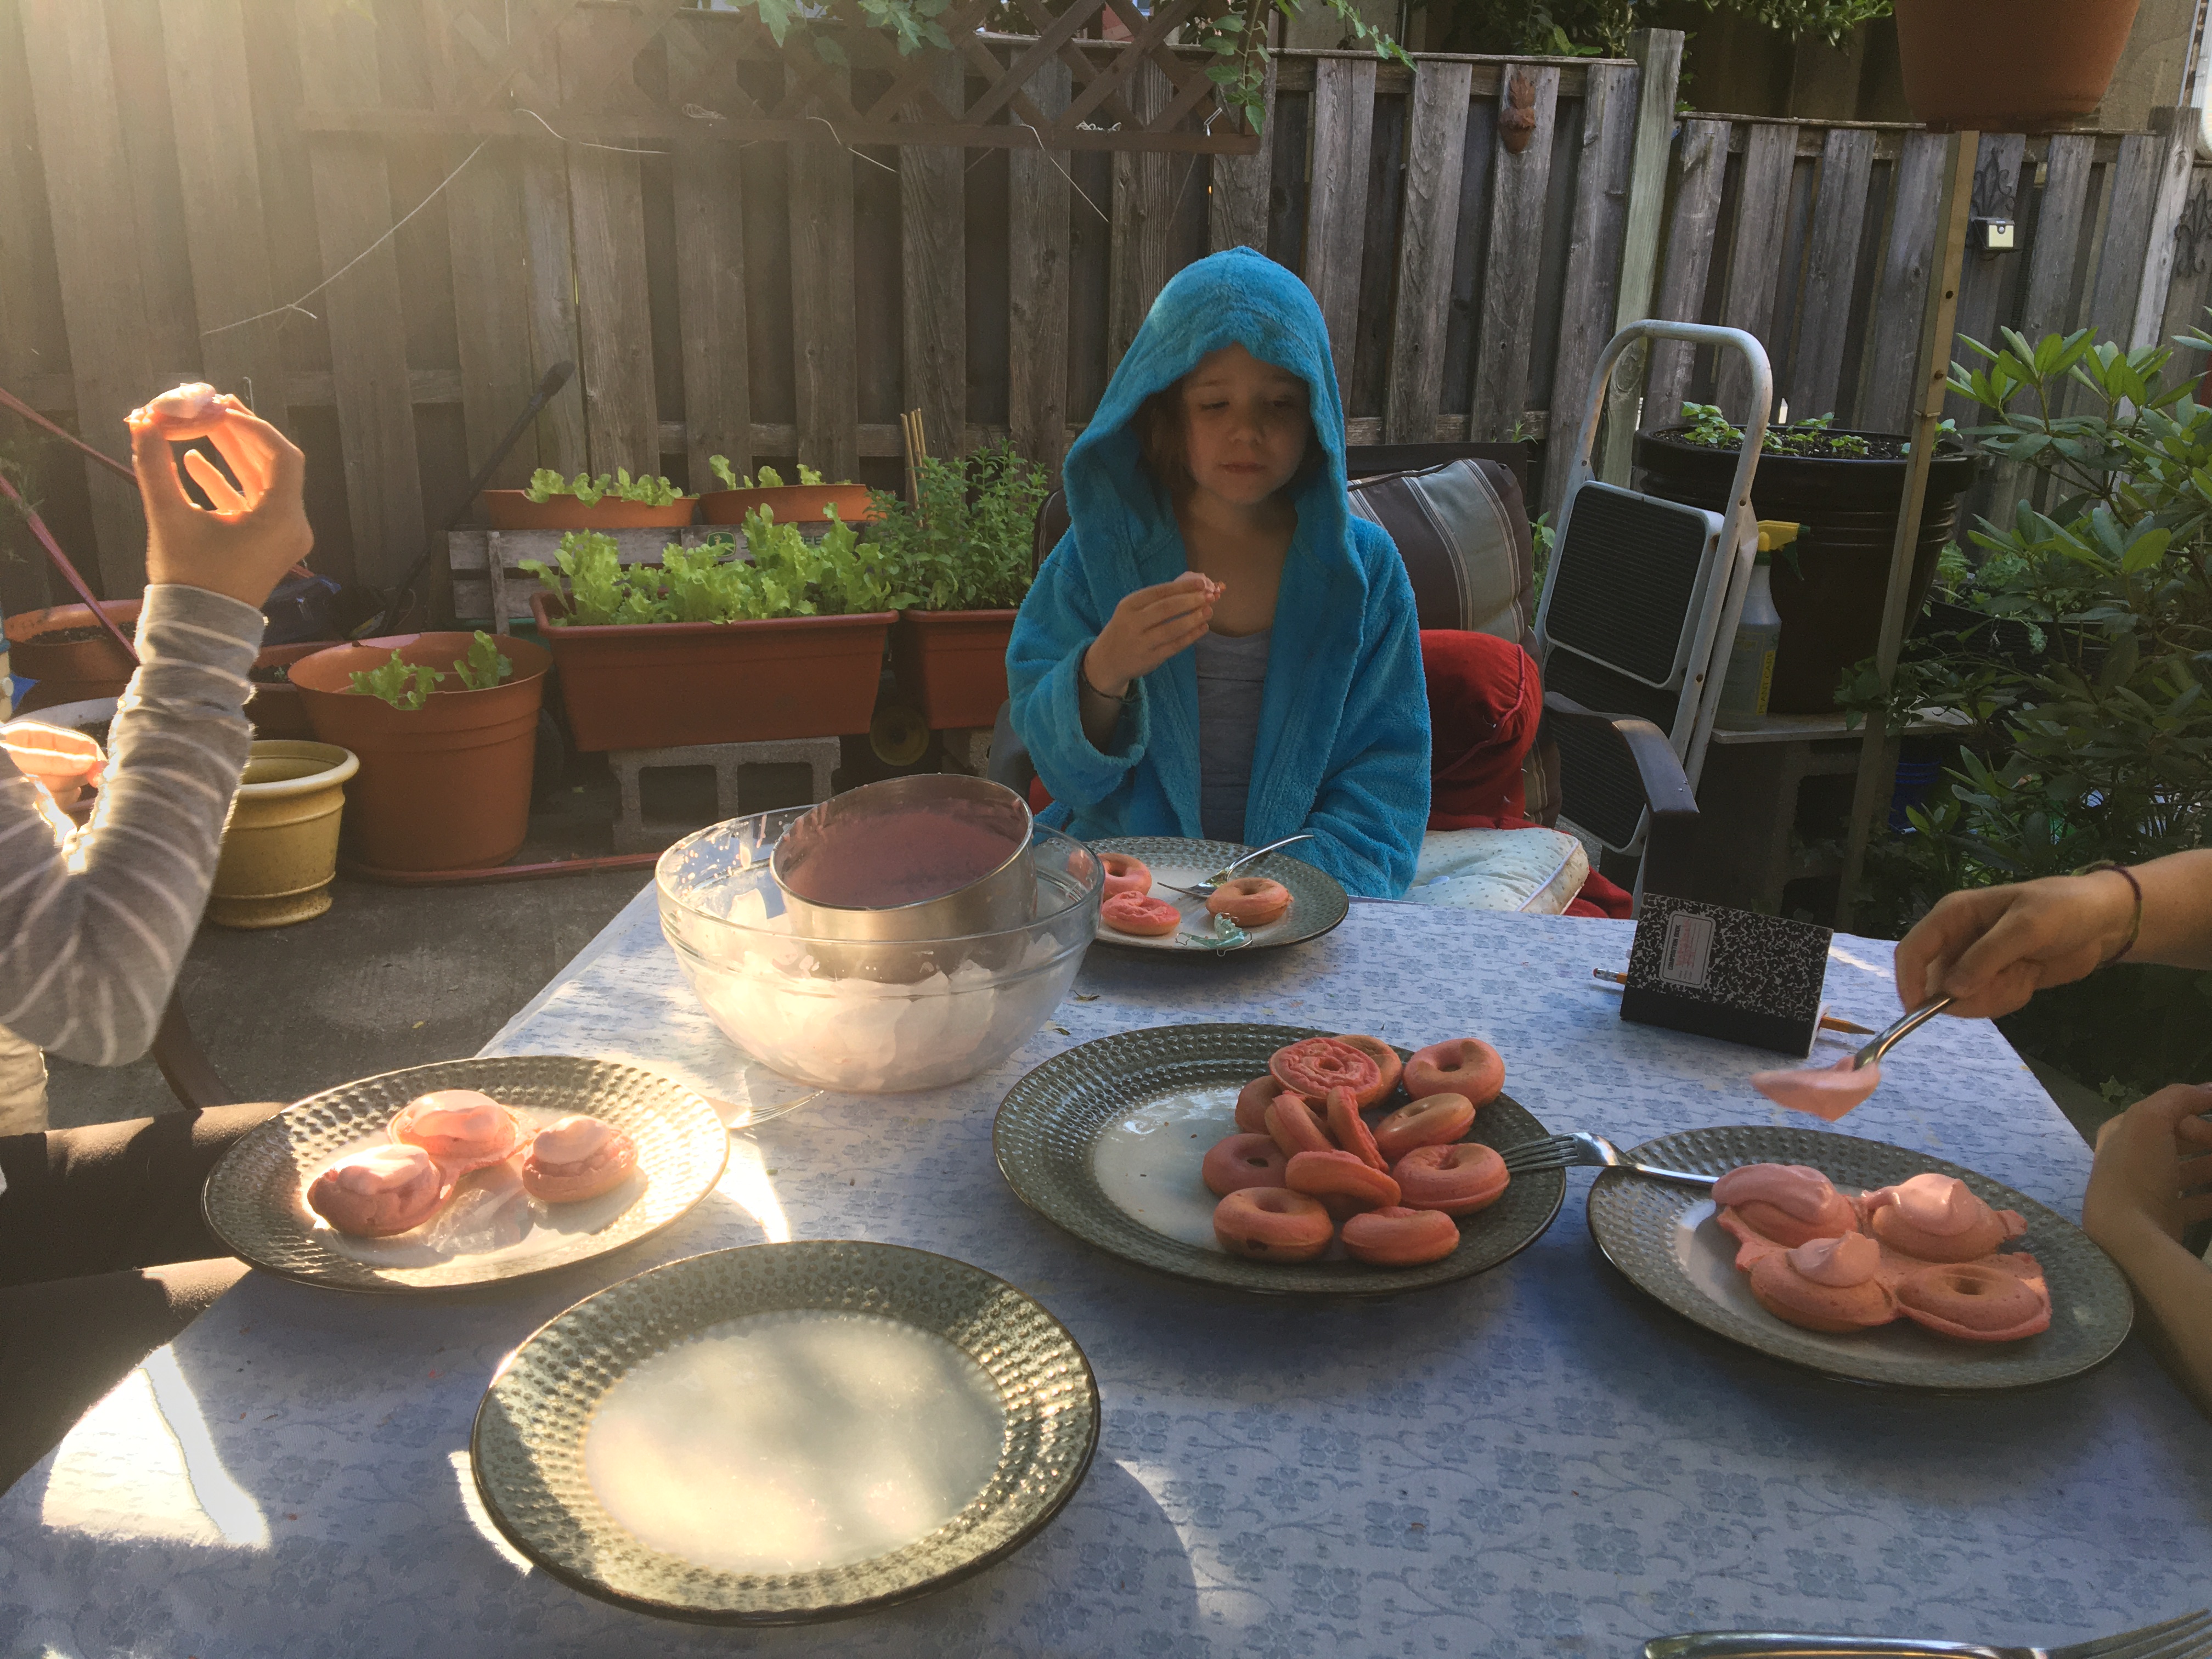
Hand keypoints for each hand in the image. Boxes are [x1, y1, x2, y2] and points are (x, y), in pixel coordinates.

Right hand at [129, 394, 311, 608]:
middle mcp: (291, 526)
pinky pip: (250, 504)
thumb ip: (155, 467)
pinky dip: (227, 483)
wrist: (198, 629)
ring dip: (231, 455)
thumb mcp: (169, 517)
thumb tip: (142, 423)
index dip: (253, 427)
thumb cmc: (189, 578)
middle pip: (272, 465)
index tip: (220, 409)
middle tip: (213, 405)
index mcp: (281, 519)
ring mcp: (280, 536)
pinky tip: (194, 463)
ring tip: (199, 426)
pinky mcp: (263, 544)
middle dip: (240, 434)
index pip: (282, 456)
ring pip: (260, 483)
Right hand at [1081, 572, 1219, 696]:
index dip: (1182, 587)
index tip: (1201, 583)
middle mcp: (1132, 623)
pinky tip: (1202, 628)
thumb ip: (1156, 601)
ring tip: (1209, 611)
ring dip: (1193, 619)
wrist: (1106, 660)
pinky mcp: (1150, 659)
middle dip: (1191, 601)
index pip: (1158, 592)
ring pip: (1172, 629)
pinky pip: (1174, 646)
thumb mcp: (1132, 610)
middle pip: (1166, 609)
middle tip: (1210, 596)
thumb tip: (1191, 588)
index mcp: (1128, 605)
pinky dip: (1191, 636)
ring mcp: (1141, 643)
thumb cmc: (1126, 629)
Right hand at [1892, 872, 2136, 1018]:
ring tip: (2025, 973)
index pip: (1912, 950)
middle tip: (2010, 981)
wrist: (2102, 922)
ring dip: (1995, 996)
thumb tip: (1950, 990)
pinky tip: (2028, 978)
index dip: (1909, 981)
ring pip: (1961, 998)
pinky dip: (2007, 998)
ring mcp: (1974, 962)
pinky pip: (1985, 1003)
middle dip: (1971, 992)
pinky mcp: (1992, 979)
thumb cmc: (2063, 910)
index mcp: (1953, 916)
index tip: (1920, 1012)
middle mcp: (1956, 940)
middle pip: (1937, 982)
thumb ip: (1987, 956)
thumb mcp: (2027, 927)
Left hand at [2083, 1083, 2211, 1247]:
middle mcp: (2132, 1160)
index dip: (2194, 1112)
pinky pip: (2198, 1201)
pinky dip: (2211, 1196)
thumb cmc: (2136, 1171)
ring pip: (2191, 1171)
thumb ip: (2178, 1097)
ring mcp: (2149, 1191)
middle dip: (2208, 1139)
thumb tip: (2208, 1089)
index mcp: (2122, 1134)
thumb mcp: (2150, 1120)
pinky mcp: (2167, 1218)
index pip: (2163, 1114)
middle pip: (2179, 1142)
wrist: (2127, 1235)